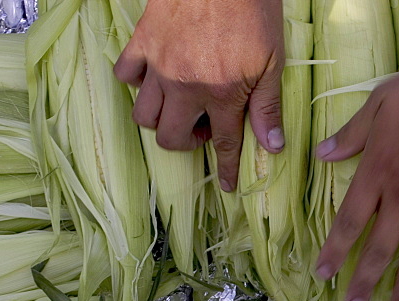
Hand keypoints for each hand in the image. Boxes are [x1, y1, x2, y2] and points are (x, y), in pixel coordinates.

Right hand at [113, 0, 285, 191]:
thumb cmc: (253, 11)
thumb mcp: (273, 61)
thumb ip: (267, 106)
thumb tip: (272, 146)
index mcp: (223, 94)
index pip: (224, 144)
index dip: (226, 169)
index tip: (226, 186)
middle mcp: (186, 86)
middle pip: (170, 137)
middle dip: (186, 143)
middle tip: (202, 128)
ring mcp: (159, 65)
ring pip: (143, 113)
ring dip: (160, 119)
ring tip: (180, 106)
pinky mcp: (143, 41)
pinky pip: (125, 74)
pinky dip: (136, 82)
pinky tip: (155, 77)